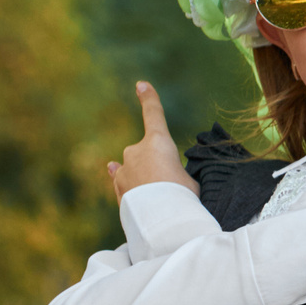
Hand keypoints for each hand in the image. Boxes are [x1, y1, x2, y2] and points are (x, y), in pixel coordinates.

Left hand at [107, 82, 197, 198]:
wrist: (160, 219)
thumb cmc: (182, 197)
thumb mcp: (189, 180)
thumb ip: (174, 172)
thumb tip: (165, 181)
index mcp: (158, 142)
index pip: (154, 114)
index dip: (149, 99)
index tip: (141, 85)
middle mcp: (136, 151)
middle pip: (146, 153)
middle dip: (155, 166)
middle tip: (170, 186)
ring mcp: (123, 169)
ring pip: (132, 169)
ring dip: (142, 179)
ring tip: (157, 197)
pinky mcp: (117, 187)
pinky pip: (122, 182)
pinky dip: (130, 188)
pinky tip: (137, 196)